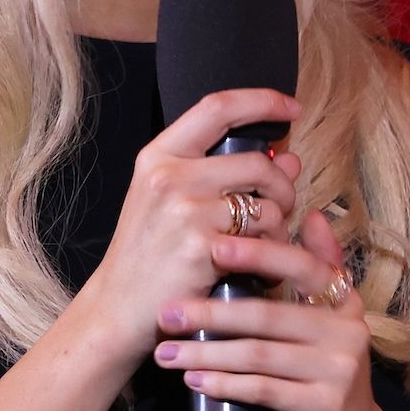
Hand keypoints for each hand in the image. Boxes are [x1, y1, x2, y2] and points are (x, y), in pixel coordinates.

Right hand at [85, 87, 301, 367]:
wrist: (118, 309)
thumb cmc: (150, 255)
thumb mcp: (174, 202)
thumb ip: (226, 174)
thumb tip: (289, 156)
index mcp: (159, 157)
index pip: (218, 107)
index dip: (262, 101)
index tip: (291, 108)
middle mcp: (169, 177)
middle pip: (258, 162)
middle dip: (283, 186)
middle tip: (280, 208)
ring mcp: (185, 211)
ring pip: (268, 203)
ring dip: (280, 224)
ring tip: (264, 242)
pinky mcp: (203, 247)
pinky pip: (264, 238)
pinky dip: (272, 251)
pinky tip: (260, 265)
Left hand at [152, 210, 385, 410]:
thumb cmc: (328, 370)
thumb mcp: (331, 317)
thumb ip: (320, 267)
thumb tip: (310, 214)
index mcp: (345, 301)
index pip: (304, 267)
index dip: (260, 254)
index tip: (214, 247)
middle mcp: (348, 331)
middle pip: (269, 315)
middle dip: (211, 313)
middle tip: (167, 312)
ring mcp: (339, 370)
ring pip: (259, 355)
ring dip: (207, 353)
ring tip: (167, 353)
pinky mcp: (324, 406)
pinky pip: (264, 390)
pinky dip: (225, 384)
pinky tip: (195, 381)